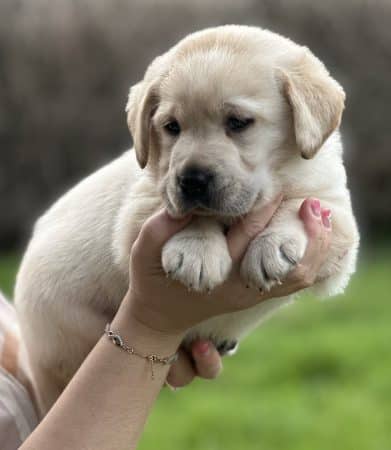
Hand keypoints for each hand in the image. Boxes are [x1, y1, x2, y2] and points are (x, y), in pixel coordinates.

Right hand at [124, 197, 330, 386]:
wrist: (159, 316)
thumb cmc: (151, 280)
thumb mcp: (143, 253)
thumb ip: (158, 229)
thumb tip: (185, 205)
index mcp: (215, 273)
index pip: (246, 237)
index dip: (263, 211)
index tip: (276, 187)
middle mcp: (240, 287)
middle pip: (280, 257)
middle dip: (299, 229)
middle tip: (313, 203)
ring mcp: (251, 293)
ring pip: (297, 277)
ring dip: (313, 248)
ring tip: (322, 218)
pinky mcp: (256, 293)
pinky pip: (293, 281)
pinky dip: (309, 260)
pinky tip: (314, 237)